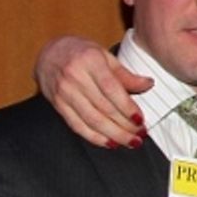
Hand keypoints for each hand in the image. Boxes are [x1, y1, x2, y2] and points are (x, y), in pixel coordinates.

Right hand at [35, 35, 152, 147]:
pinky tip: (110, 142)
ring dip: (114, 135)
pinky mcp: (58, 105)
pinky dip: (95, 137)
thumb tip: (148, 84)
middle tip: (140, 135)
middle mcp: (75, 77)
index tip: (140, 120)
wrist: (49, 53)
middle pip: (103, 108)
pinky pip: (77, 125)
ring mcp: (65, 92)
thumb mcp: (105, 56)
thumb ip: (125, 74)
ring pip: (92, 120)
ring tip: (130, 141)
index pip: (111, 89)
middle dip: (125, 126)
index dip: (127, 107)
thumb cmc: (81, 53)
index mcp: (90, 61)